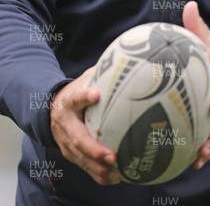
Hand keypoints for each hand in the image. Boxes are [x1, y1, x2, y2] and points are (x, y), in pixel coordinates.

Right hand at [50, 67, 120, 184]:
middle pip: (78, 139)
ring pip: (81, 158)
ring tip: (118, 171)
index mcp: (68, 101)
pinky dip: (100, 175)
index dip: (84, 96)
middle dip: (95, 149)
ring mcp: (66, 143)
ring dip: (99, 167)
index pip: (75, 98)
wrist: (51, 109)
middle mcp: (65, 124)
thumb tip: (127, 62)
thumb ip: (101, 73)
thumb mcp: (84, 78)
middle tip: (112, 155)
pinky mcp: (71, 155)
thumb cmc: (76, 92)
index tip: (96, 94)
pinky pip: (85, 167)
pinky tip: (117, 177)